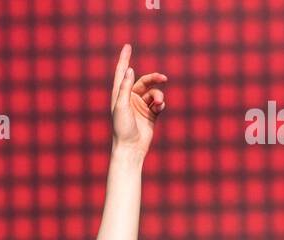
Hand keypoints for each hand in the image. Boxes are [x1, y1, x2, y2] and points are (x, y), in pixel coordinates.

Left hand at [111, 42, 166, 156]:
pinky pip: (159, 103)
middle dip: (154, 79)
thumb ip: (125, 87)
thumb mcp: (121, 105)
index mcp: (120, 95)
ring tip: (159, 103)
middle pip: (144, 81)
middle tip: (163, 78)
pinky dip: (161, 103)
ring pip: (153, 92)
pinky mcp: (150, 115)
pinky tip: (160, 107)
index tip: (127, 46)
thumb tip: (130, 69)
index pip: (122, 73)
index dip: (124, 59)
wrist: (131, 148)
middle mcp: (130, 99)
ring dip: (158, 95)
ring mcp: (141, 106)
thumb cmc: (122, 128)